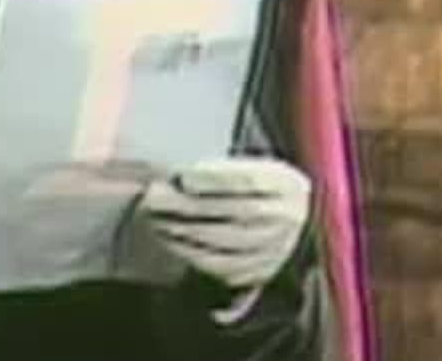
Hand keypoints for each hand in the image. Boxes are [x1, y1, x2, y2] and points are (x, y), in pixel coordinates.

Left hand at [132, 158, 311, 288]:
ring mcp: (275, 249)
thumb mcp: (251, 169)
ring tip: (154, 217)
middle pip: (234, 212)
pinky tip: (169, 238)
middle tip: (154, 197)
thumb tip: (177, 178)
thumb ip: (220, 170)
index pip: (250, 181)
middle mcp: (287, 218)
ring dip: (183, 229)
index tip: (181, 176)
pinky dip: (189, 252)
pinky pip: (219, 265)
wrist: (286, 226)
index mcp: (287, 184)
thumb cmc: (256, 189)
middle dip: (189, 205)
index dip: (214, 179)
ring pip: (224, 241)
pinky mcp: (258, 272)